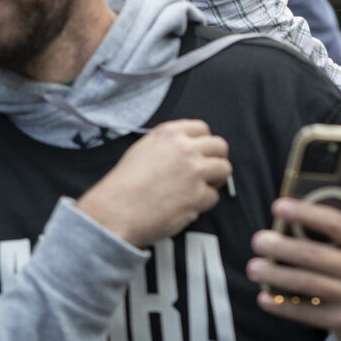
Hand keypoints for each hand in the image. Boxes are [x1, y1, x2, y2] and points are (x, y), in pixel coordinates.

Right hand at [77, 119, 230, 247]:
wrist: (116, 212)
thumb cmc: (123, 185)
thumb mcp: (142, 149)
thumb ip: (168, 144)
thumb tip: (186, 146)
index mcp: (169, 134)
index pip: (202, 128)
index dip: (203, 143)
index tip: (200, 152)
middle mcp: (185, 149)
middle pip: (220, 146)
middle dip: (216, 159)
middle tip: (207, 171)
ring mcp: (195, 172)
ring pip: (224, 169)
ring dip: (215, 180)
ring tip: (200, 188)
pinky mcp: (199, 196)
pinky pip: (214, 197)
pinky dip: (204, 203)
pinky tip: (187, 205)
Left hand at [248, 198, 340, 340]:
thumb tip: (327, 191)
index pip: (338, 224)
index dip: (307, 213)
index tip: (279, 206)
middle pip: (316, 255)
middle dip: (282, 247)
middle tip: (258, 240)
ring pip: (308, 283)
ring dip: (276, 275)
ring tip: (254, 267)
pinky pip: (308, 313)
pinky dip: (283, 306)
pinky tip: (264, 297)